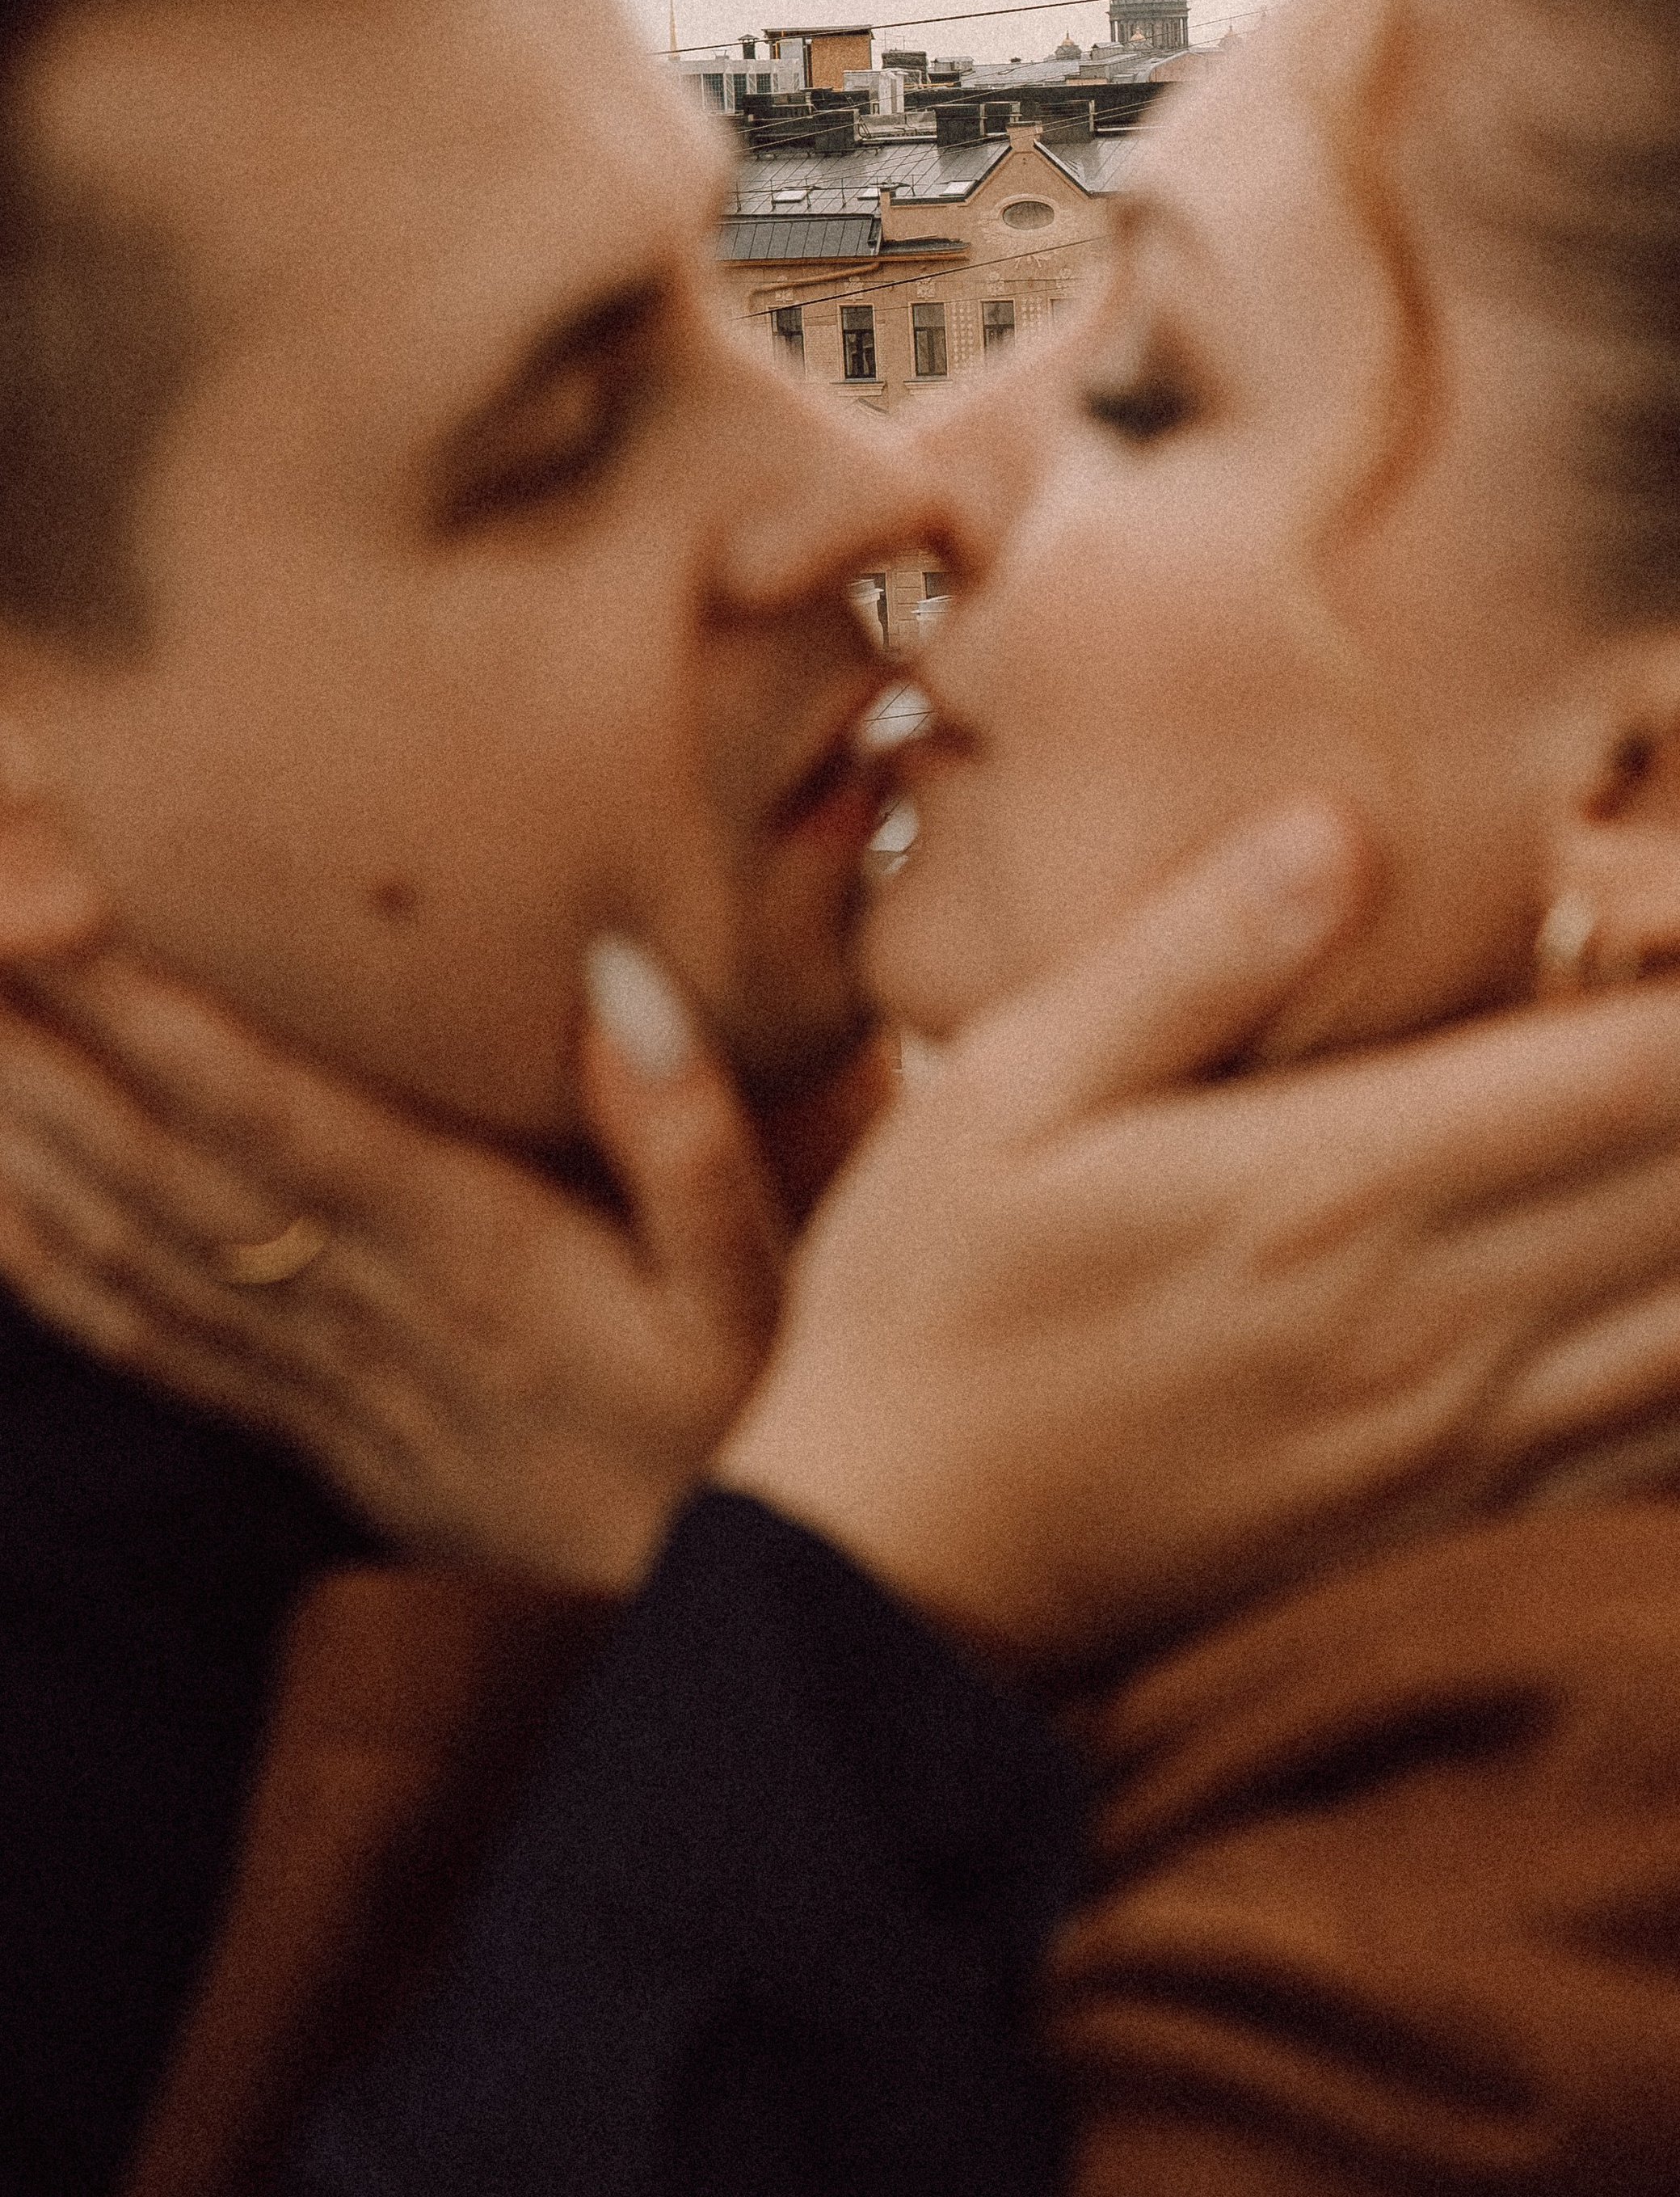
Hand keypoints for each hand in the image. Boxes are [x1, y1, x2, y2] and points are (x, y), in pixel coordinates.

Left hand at [0, 949, 788, 1591]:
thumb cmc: (744, 1425)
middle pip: (154, 1162)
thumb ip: (693, 1140)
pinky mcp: (303, 1421)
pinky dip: (42, 1259)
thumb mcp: (764, 1290)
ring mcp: (315, 1373)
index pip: (273, 1117)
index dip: (151, 1013)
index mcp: (467, 1251)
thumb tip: (615, 978)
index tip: (54, 898)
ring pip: (122, 1239)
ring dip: (11, 1131)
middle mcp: (361, 1307)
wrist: (717, 1622)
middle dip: (33, 1037)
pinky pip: (141, 1335)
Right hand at [714, 801, 1679, 1667]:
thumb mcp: (999, 1088)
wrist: (885, 1573)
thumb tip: (1342, 830)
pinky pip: (1655, 1448)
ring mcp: (1438, 1438)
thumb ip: (1185, 953)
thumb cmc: (927, 1304)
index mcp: (1322, 1190)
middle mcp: (1417, 1320)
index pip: (1615, 1084)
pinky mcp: (1428, 1520)